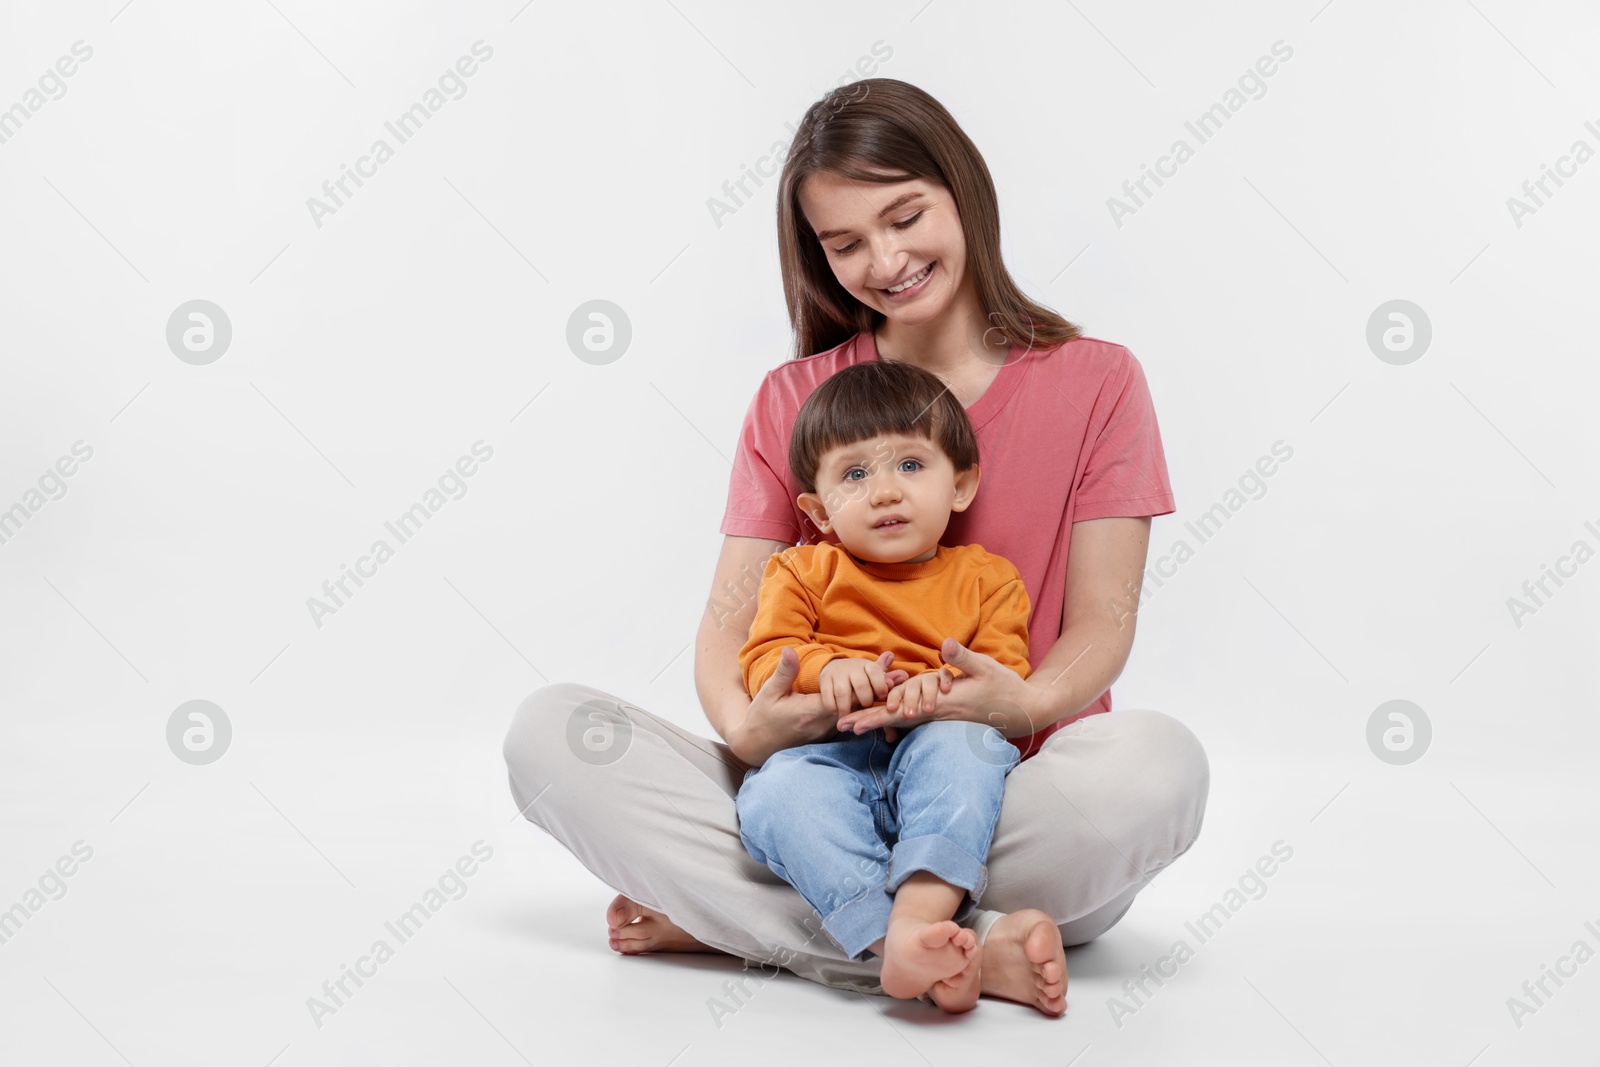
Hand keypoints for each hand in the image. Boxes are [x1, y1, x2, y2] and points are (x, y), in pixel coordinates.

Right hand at [730, 648, 909, 765]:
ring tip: (898, 685)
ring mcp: (825, 731)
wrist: (757, 744)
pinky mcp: (825, 733)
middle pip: (857, 707)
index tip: (886, 672)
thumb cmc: (762, 717)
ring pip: (856, 715)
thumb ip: (785, 672)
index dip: (866, 685)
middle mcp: (823, 724)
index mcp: (810, 711)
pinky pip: (849, 721)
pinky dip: (863, 709)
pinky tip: (879, 699)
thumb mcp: (769, 692)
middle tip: (903, 677)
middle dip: (879, 692)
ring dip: (875, 701)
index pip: (845, 698)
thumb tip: (791, 650)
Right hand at [818, 651, 906, 715]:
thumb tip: (905, 676)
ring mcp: (837, 674)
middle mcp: (852, 667)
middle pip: (861, 685)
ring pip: (843, 693)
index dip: (881, 686)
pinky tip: (837, 712)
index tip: (882, 696)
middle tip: (865, 707)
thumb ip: (888, 678)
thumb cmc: (861, 677)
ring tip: (850, 716)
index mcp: (867, 666)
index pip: (876, 673)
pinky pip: (828, 698)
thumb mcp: (875, 676)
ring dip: (847, 708)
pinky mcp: (824, 681)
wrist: (835, 668)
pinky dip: (833, 708)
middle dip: (865, 700)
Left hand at [835, 638, 1040, 736]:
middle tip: (841, 726)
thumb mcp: (987, 668)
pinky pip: (916, 720)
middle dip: (869, 722)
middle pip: (896, 720)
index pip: (901, 712)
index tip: (853, 721)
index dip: (875, 716)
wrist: (1022, 709)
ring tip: (855, 726)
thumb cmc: (1005, 687)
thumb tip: (945, 645)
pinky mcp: (947, 715)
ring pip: (904, 721)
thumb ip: (964, 658)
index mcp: (943, 703)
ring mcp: (942, 716)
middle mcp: (938, 713)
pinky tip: (887, 720)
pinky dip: (898, 720)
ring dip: (879, 723)